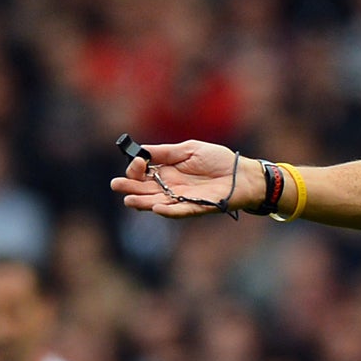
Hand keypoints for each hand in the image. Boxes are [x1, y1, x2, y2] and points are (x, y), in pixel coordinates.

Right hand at [112, 140, 247, 216]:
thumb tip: (141, 151)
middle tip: (117, 185)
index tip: (137, 163)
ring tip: (130, 200)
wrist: (243, 174)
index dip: (136, 169)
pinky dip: (169, 211)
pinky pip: (181, 211)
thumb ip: (166, 151)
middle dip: (131, 188)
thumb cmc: (219, 160)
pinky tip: (157, 208)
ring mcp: (184, 199)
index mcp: (168, 171)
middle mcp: (172, 187)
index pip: (144, 173)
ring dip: (144, 202)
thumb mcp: (189, 149)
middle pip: (146, 190)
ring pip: (159, 202)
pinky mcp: (198, 207)